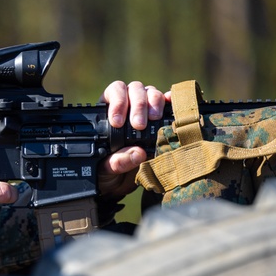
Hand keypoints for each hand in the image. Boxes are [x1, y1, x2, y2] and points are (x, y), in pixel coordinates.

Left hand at [97, 80, 169, 199]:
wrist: (120, 186)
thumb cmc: (106, 174)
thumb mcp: (104, 171)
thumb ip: (115, 162)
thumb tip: (137, 152)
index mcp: (106, 113)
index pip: (112, 93)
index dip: (117, 102)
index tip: (118, 122)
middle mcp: (127, 106)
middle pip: (133, 90)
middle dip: (137, 104)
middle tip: (139, 124)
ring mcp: (145, 110)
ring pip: (150, 93)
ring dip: (153, 102)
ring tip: (154, 118)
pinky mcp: (161, 118)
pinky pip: (167, 103)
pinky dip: (170, 101)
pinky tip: (172, 104)